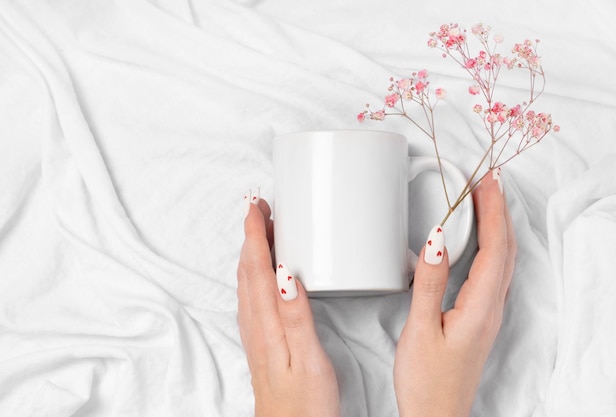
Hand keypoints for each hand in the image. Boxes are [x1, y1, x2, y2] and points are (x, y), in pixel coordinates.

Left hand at [237, 193, 339, 416]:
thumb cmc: (304, 404)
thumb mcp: (308, 360)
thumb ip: (297, 316)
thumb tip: (287, 274)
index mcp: (268, 324)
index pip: (257, 268)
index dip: (254, 233)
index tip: (256, 206)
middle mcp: (256, 326)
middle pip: (248, 270)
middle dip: (251, 235)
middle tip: (259, 208)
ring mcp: (256, 335)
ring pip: (248, 282)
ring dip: (252, 252)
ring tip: (262, 231)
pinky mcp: (262, 342)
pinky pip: (252, 297)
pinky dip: (255, 273)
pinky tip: (265, 274)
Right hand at [394, 170, 515, 416]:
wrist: (437, 415)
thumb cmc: (427, 379)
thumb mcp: (420, 330)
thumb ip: (428, 284)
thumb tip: (435, 240)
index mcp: (479, 307)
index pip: (494, 248)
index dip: (493, 211)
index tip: (486, 180)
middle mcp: (491, 307)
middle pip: (505, 249)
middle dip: (499, 210)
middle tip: (487, 179)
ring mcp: (487, 313)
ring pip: (502, 259)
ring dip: (497, 225)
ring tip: (485, 199)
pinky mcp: (478, 317)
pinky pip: (492, 271)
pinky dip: (490, 245)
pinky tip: (477, 240)